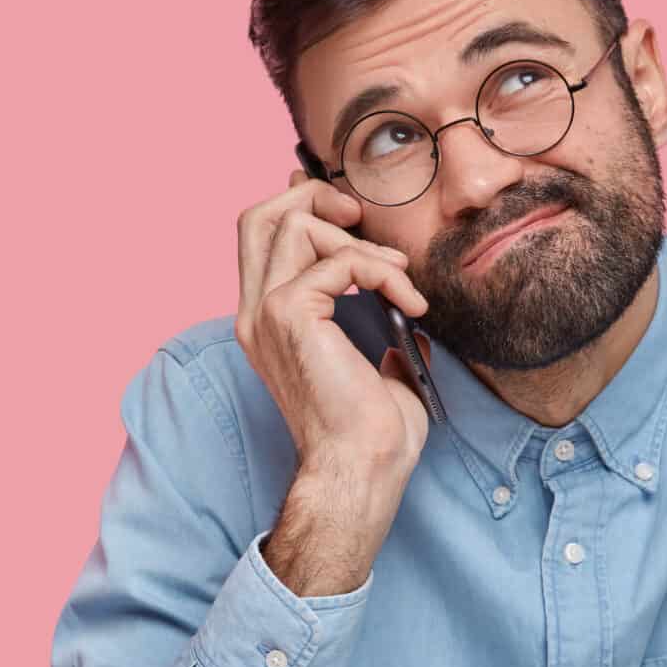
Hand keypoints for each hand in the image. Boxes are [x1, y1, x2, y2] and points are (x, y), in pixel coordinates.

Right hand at [235, 171, 432, 595]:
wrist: (360, 469)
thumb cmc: (371, 435)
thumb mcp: (379, 367)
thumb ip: (380, 331)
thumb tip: (405, 310)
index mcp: (266, 324)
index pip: (258, 238)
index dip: (298, 206)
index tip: (352, 216)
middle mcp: (255, 314)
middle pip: (259, 216)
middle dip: (313, 198)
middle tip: (361, 220)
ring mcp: (266, 313)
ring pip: (294, 224)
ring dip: (358, 240)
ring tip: (399, 278)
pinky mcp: (290, 314)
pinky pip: (340, 261)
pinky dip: (383, 273)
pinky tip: (410, 305)